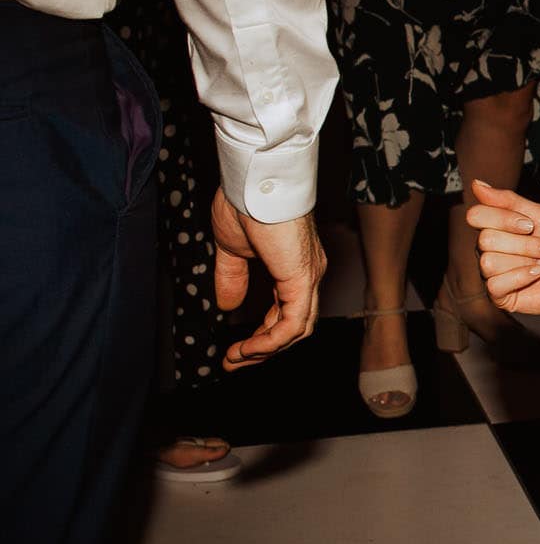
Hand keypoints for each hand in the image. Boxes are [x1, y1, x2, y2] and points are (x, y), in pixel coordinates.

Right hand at [210, 192, 326, 370]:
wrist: (254, 181)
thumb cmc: (245, 204)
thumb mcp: (233, 249)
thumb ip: (233, 278)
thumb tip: (227, 305)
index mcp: (294, 267)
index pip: (287, 312)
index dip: (262, 334)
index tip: (236, 349)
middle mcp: (308, 274)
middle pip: (295, 326)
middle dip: (263, 349)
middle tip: (234, 362)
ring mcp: (308, 276)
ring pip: (297, 329)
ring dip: (265, 349)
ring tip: (236, 358)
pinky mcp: (302, 278)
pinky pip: (293, 322)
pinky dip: (271, 340)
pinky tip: (249, 348)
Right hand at [466, 179, 539, 315]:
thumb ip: (509, 200)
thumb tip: (477, 185)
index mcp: (496, 227)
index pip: (477, 216)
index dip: (504, 219)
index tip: (531, 224)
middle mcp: (490, 249)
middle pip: (486, 240)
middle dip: (524, 243)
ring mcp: (493, 273)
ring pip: (489, 262)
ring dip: (525, 260)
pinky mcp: (500, 295)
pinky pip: (495, 284)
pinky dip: (521, 276)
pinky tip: (537, 274)